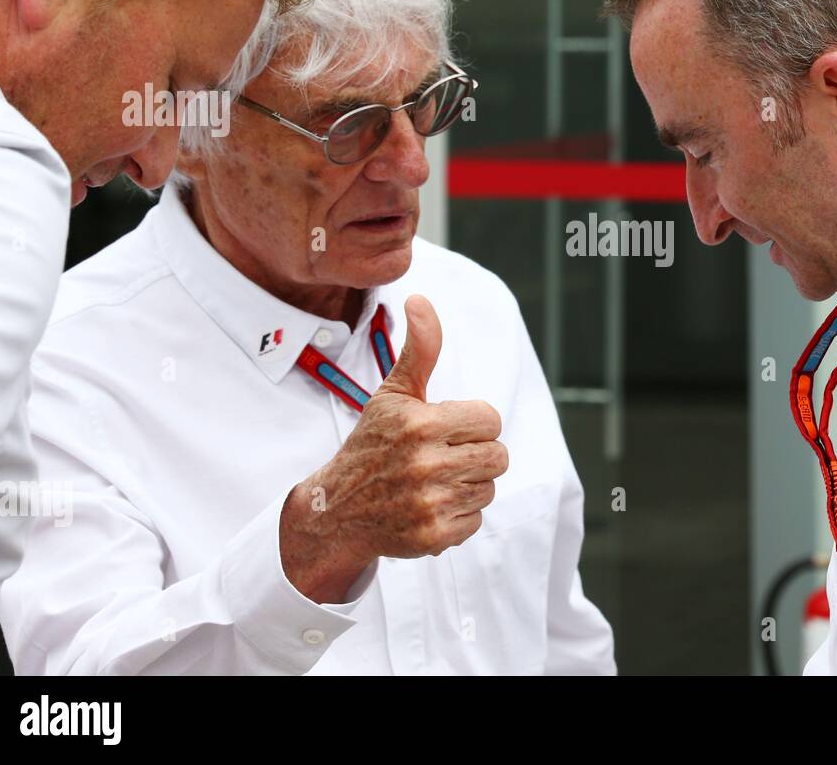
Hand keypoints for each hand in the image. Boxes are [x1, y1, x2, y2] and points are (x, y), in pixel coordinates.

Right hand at [279, 294, 507, 601]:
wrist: (338, 509)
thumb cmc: (373, 444)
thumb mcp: (394, 393)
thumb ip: (420, 349)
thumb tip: (421, 299)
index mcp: (421, 424)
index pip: (490, 419)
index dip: (473, 422)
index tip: (447, 427)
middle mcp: (426, 464)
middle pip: (498, 456)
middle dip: (476, 453)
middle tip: (445, 455)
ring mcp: (430, 503)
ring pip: (489, 488)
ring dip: (468, 484)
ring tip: (435, 480)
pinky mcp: (434, 536)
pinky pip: (476, 519)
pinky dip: (458, 514)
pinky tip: (430, 505)